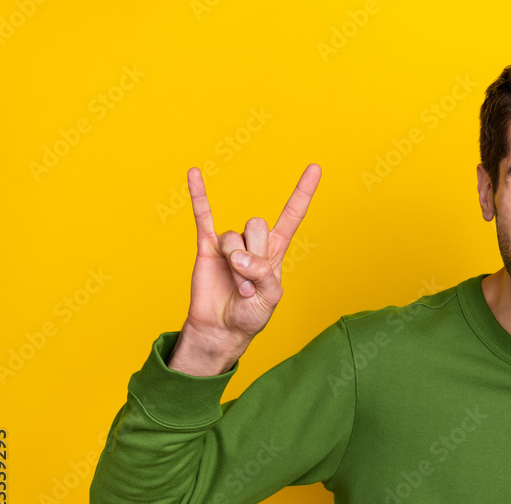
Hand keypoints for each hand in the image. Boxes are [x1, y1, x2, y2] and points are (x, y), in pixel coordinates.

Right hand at [168, 164, 322, 374]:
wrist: (222, 328)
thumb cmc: (251, 313)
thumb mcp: (270, 298)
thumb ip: (262, 274)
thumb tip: (238, 256)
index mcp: (275, 250)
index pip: (292, 215)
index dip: (303, 192)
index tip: (315, 167)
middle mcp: (253, 242)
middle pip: (257, 225)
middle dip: (254, 257)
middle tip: (250, 284)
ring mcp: (230, 243)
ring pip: (234, 236)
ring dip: (236, 265)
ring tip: (237, 286)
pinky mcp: (207, 247)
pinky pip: (202, 216)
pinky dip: (198, 194)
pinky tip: (195, 173)